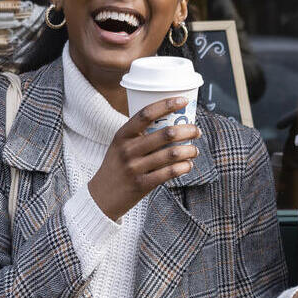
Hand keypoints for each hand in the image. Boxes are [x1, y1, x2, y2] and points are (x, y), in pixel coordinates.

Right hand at [87, 98, 202, 219]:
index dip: (167, 104)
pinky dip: (183, 167)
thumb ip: (139, 135)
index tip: (183, 101)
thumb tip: (170, 123)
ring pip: (171, 154)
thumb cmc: (116, 167)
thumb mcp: (120, 146)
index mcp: (123, 135)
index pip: (146, 114)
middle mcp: (128, 149)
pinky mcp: (142, 184)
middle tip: (196, 131)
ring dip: (189, 150)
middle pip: (165, 133)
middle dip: (187, 130)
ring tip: (195, 150)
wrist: (101, 197)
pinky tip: (188, 165)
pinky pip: (169, 173)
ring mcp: (134, 168)